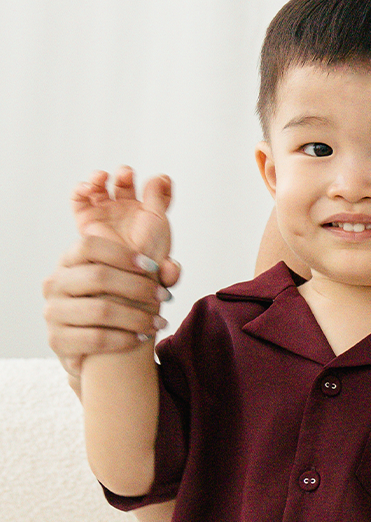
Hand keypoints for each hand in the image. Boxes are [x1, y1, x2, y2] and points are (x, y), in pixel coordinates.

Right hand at [45, 169, 180, 376]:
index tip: (150, 267)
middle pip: (97, 278)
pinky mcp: (59, 341)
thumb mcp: (140, 257)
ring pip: (98, 311)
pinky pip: (92, 339)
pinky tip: (140, 339)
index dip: (122, 255)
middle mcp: (58, 281)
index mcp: (74, 257)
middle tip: (164, 299)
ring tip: (159, 321)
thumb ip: (153, 220)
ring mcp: (54, 311)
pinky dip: (121, 339)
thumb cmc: (124, 291)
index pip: (90, 246)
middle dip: (136, 288)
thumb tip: (164, 179)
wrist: (104, 341)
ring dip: (135, 316)